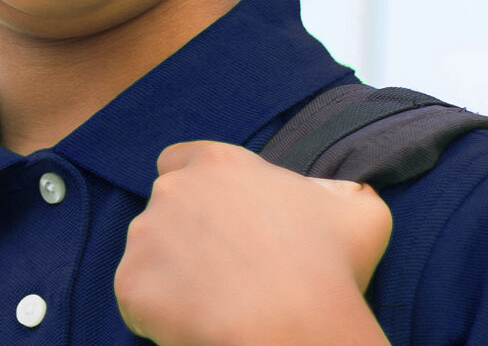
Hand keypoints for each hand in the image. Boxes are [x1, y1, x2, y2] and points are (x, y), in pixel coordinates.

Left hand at [114, 141, 392, 345]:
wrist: (294, 327)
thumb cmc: (331, 267)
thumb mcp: (358, 211)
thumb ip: (336, 192)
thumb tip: (333, 195)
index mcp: (218, 164)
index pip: (181, 160)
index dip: (196, 190)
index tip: (218, 219)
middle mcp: (172, 190)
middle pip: (165, 209)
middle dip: (185, 235)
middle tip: (227, 270)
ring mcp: (144, 236)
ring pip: (148, 254)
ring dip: (172, 275)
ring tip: (218, 302)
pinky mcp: (129, 284)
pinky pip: (137, 299)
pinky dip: (159, 315)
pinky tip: (198, 324)